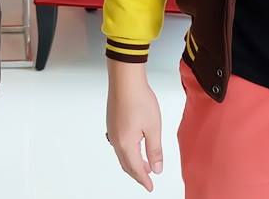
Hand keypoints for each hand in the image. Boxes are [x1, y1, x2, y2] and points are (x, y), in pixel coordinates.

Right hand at [107, 61, 163, 190]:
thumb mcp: (153, 128)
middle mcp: (116, 139)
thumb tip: (156, 168)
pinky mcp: (112, 122)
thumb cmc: (139, 100)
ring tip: (145, 163)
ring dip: (133, 161)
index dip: (144, 179)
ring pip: (122, 154)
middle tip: (148, 178)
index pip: (136, 168)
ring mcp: (112, 130)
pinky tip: (135, 146)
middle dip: (138, 173)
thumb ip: (155, 150)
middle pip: (126, 164)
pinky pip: (119, 144)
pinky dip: (128, 151)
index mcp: (126, 144)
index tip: (150, 187)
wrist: (125, 80)